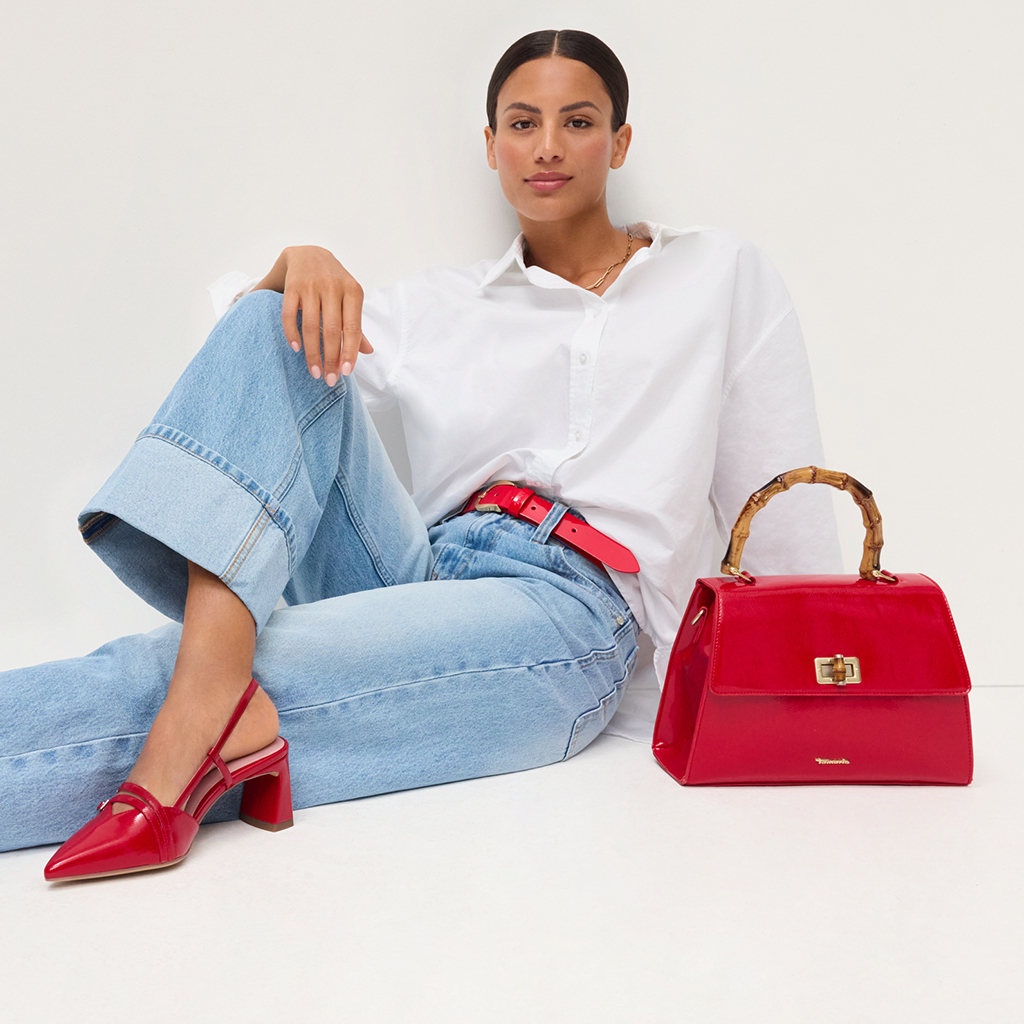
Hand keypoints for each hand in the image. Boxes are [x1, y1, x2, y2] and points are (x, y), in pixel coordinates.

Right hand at [254, 246, 372, 385]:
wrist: (308, 253)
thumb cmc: (333, 283)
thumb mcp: (349, 298)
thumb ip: (356, 324)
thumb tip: (368, 351)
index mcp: (353, 291)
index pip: (353, 328)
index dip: (349, 352)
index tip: (346, 372)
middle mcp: (333, 286)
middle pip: (332, 330)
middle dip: (331, 358)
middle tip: (329, 379)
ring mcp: (311, 285)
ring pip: (311, 325)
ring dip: (312, 353)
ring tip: (314, 371)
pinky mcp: (292, 286)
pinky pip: (289, 315)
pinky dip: (292, 334)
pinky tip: (296, 349)